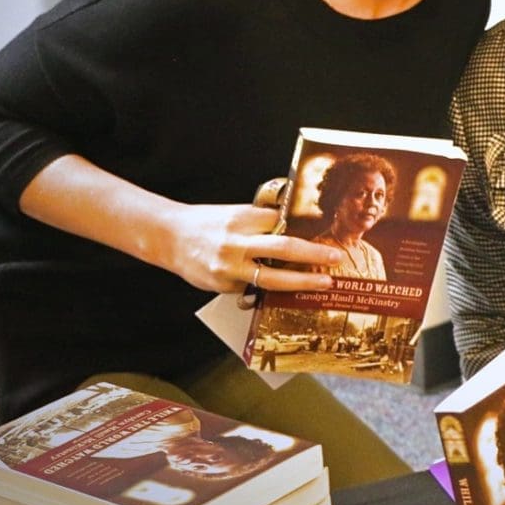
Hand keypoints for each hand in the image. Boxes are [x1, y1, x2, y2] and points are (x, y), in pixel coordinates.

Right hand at [159, 201, 344, 292]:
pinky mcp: (223, 285)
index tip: (328, 234)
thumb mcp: (234, 213)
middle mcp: (237, 242)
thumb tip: (294, 225)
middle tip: (336, 258)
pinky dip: (270, 289)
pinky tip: (287, 291)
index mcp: (243, 218)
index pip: (282, 223)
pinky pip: (253, 289)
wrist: (168, 237)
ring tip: (323, 283)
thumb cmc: (207, 222)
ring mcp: (230, 267)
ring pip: (272, 277)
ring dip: (301, 281)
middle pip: (283, 248)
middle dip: (314, 254)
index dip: (306, 230)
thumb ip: (261, 220)